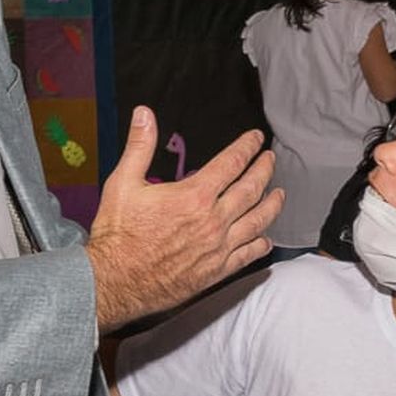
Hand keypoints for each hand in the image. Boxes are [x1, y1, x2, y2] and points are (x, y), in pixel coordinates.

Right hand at [87, 108, 282, 331]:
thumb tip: (144, 114)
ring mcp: (218, 248)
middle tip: (270, 159)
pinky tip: (265, 239)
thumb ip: (139, 146)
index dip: (247, 147)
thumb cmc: (117, 234)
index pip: (232, 163)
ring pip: (257, 221)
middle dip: (264, 170)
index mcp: (194, 196)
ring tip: (279, 194)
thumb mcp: (123, 183)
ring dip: (272, 204)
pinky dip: (260, 245)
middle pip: (251, 189)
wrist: (116, 281)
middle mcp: (213, 221)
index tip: (256, 138)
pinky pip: (247, 255)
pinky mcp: (216, 271)